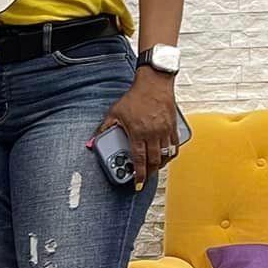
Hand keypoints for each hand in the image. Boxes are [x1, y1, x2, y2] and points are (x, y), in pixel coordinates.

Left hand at [93, 72, 180, 190]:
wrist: (154, 84)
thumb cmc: (135, 97)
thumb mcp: (114, 113)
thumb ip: (104, 129)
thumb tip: (92, 141)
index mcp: (138, 132)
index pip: (139, 159)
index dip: (138, 174)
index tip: (137, 183)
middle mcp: (153, 133)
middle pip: (153, 161)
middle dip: (149, 173)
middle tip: (144, 178)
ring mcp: (165, 131)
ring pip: (166, 155)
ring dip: (160, 165)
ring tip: (153, 168)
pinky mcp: (173, 127)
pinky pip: (174, 146)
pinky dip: (170, 154)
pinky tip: (165, 156)